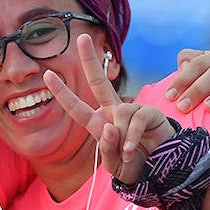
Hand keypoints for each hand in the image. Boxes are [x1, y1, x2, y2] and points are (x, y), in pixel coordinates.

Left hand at [43, 34, 175, 185]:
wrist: (161, 171)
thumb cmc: (135, 166)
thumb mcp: (114, 165)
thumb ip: (107, 149)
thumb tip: (109, 126)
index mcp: (100, 124)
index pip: (77, 108)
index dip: (62, 92)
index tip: (47, 74)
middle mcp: (114, 113)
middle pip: (99, 83)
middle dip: (90, 60)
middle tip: (82, 37)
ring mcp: (132, 111)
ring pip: (119, 115)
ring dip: (121, 138)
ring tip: (127, 154)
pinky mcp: (149, 113)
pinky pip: (135, 119)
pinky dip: (131, 137)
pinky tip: (131, 150)